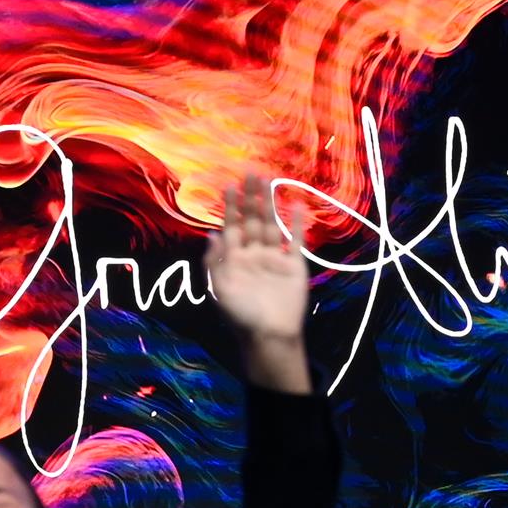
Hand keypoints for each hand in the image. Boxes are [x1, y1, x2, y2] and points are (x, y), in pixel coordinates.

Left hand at [204, 172, 309, 393]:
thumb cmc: (241, 315)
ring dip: (270, 203)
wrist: (270, 335)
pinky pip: (295, 240)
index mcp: (234, 259)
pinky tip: (296, 204)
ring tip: (269, 181)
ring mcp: (274, 258)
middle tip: (251, 172)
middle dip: (251, 197)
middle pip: (251, 220)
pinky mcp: (294, 265)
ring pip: (271, 225)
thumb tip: (211, 234)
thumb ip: (216, 261)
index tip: (229, 185)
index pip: (231, 226)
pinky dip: (296, 223)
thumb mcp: (220, 288)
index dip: (230, 207)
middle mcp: (253, 254)